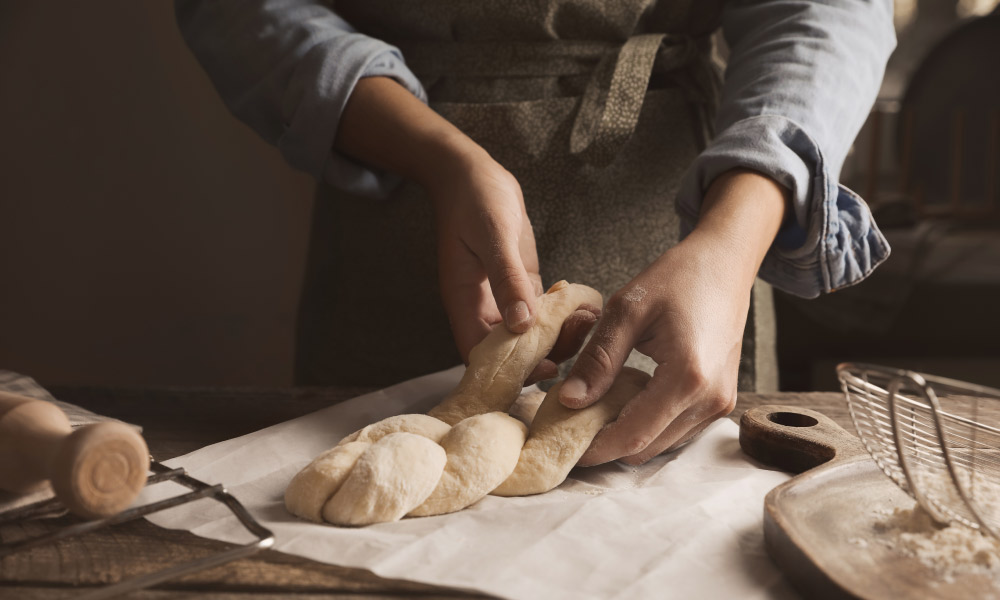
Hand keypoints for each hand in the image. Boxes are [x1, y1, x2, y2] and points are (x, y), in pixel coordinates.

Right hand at [335, 77, 596, 380]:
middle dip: (543, 356)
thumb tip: (521, 326)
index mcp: (465, 303)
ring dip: (558, 336)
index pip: (482, 353)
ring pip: (530, 335)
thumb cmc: (475, 202)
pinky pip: (541, 312)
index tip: (545, 367)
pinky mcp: (521, 285)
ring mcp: (504, 298)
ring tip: (587, 322)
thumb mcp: (493, 238)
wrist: (473, 175)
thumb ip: (507, 280)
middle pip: (510, 352)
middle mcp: (483, 308)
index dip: (510, 369)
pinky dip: (562, 315)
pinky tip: (585, 307)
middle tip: (578, 344)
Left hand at [558, 170, 787, 464]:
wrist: (726, 264)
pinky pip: (677, 429)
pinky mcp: (721, 400)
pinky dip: (648, 424)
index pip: (632, 435)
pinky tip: (624, 400)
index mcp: (687, 378)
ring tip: (593, 411)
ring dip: (627, 435)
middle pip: (646, 448)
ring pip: (662, 444)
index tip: (560, 444)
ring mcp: (720, 403)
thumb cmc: (678, 277)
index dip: (594, 448)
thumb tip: (569, 400)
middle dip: (606, 444)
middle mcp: (710, 400)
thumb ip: (598, 359)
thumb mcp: (627, 310)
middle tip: (569, 426)